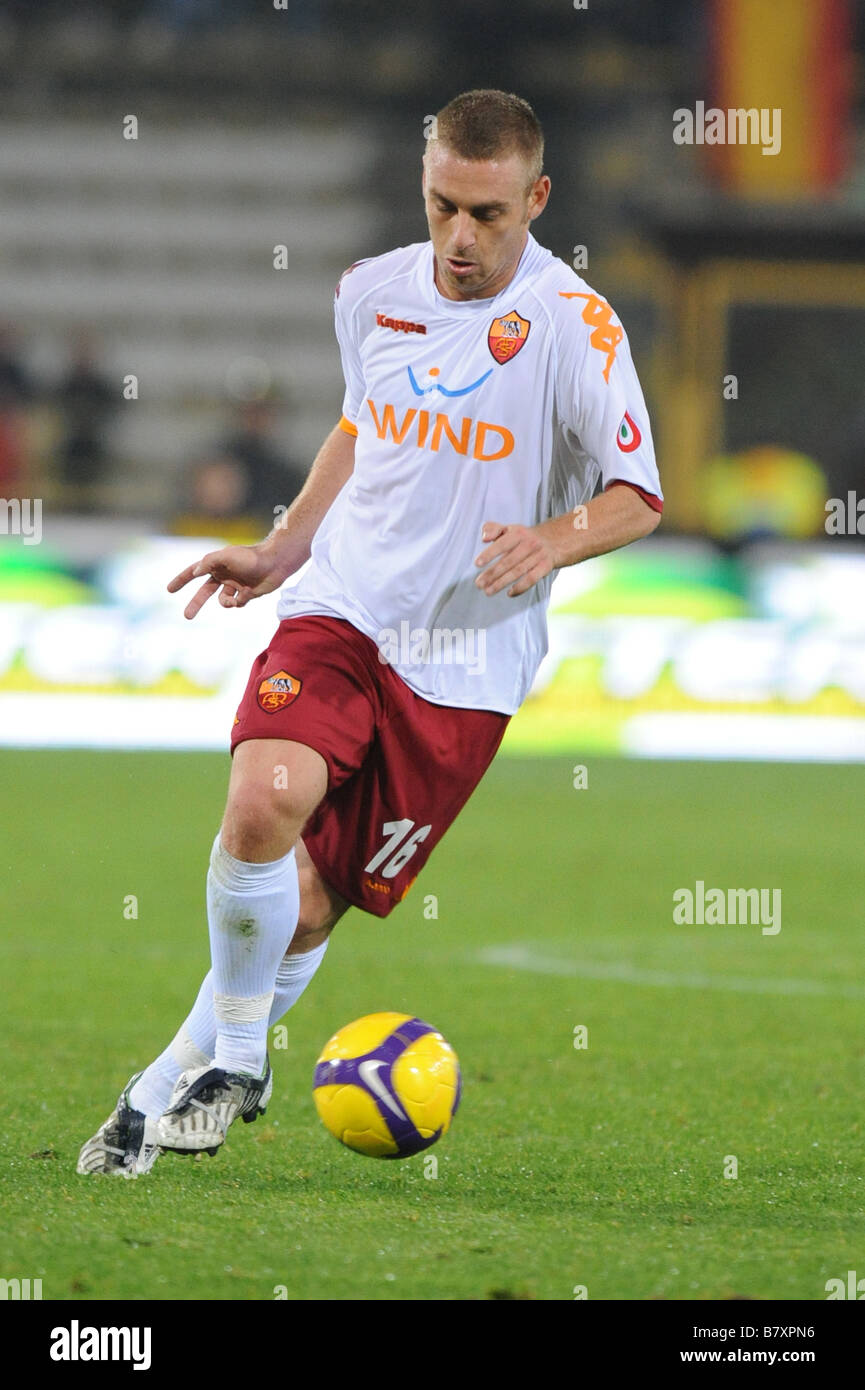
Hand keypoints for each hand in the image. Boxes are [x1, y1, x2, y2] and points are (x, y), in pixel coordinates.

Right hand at [167, 544, 284, 618]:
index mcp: (216, 564)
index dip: (181, 580)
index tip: (169, 590)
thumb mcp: (226, 556)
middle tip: (187, 616)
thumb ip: (209, 562)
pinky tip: (247, 593)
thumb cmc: (251, 557)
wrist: (275, 564)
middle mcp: (223, 575)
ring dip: (225, 602)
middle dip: (195, 604)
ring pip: (222, 601)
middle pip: (204, 592)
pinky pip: (236, 604)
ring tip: (232, 600)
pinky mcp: (246, 594)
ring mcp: (234, 585)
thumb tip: (195, 572)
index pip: (193, 572)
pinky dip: (239, 601)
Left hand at [474, 521, 559, 597]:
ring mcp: (538, 556)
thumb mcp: (509, 529)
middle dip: (492, 574)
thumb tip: (484, 538)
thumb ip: (492, 529)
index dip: (489, 554)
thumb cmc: (523, 537)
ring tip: (488, 591)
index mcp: (518, 533)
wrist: (553, 540)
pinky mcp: (546, 567)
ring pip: (518, 571)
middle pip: (508, 561)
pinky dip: (520, 587)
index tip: (477, 564)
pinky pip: (532, 579)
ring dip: (502, 583)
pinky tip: (509, 593)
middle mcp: (529, 544)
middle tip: (479, 584)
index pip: (502, 544)